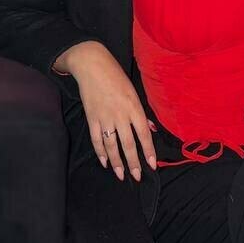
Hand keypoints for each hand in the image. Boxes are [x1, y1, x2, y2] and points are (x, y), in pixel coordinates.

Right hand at [54, 42, 156, 179]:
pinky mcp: (91, 118)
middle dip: (133, 163)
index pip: (144, 135)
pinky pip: (96, 139)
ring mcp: (105, 118)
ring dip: (116, 162)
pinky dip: (100, 152)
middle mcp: (120, 116)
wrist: (92, 66)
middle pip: (128, 144)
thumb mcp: (134, 92)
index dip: (148, 152)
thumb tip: (151, 130)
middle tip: (136, 176)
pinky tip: (105, 162)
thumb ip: (141, 113)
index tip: (152, 165)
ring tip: (120, 174)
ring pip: (112, 146)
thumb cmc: (116, 77)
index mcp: (134, 108)